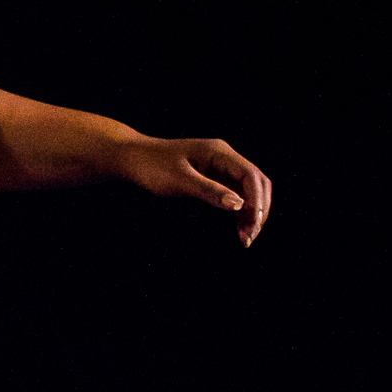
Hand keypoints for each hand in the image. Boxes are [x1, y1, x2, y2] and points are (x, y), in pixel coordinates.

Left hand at [125, 136, 272, 247]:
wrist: (133, 160)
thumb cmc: (152, 167)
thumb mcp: (180, 181)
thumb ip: (210, 191)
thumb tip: (239, 205)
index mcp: (219, 152)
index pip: (251, 176)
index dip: (257, 201)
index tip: (253, 226)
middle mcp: (224, 158)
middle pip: (256, 183)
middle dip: (259, 210)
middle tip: (249, 237)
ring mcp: (220, 168)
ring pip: (249, 191)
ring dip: (252, 214)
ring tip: (245, 239)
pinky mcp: (214, 180)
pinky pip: (237, 196)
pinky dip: (241, 213)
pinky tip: (239, 229)